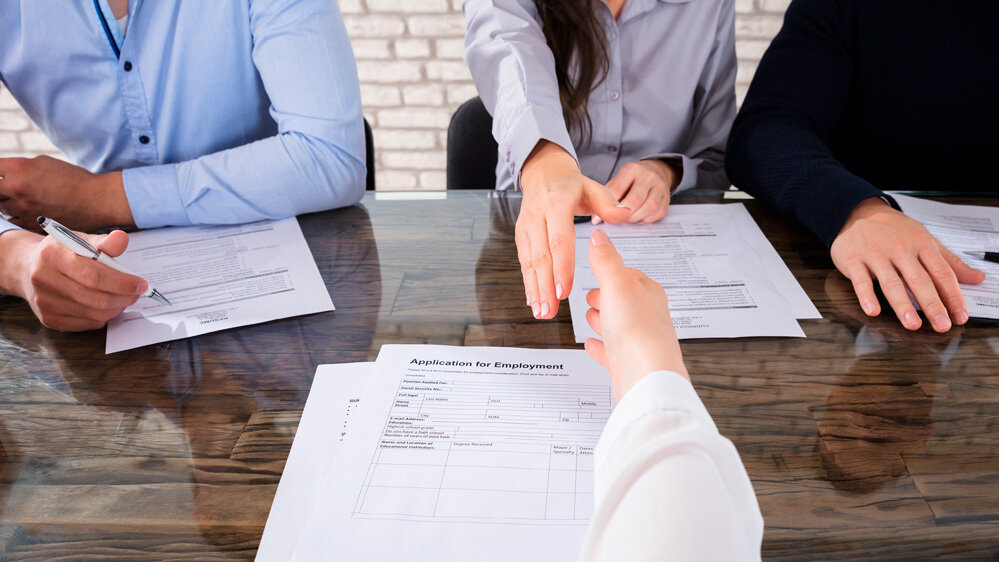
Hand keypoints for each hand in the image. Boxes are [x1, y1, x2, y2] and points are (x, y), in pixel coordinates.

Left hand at [0, 155, 132, 231]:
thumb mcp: (44, 162)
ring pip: (2, 208)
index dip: (0, 173)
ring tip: (27, 200)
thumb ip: (20, 167)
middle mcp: (17, 189)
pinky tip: (33, 212)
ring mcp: (23, 210)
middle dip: (2, 189)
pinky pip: (15, 221)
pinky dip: (19, 217)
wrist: (98, 200)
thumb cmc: (74, 179)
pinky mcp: (31, 225)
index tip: (5, 176)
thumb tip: (6, 173)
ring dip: (9, 203)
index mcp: (19, 169)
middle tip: (15, 188)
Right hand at [0, 229, 146, 330]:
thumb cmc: (61, 252)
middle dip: (124, 297)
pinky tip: (107, 305)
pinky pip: (87, 323)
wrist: (27, 267)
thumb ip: (103, 242)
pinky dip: (104, 316)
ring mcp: (45, 303)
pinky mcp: (49, 319)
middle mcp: (44, 280)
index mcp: (52, 255)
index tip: (141, 284)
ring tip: (124, 297)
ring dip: (117, 308)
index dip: (122, 282)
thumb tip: (122, 239)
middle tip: (136, 292)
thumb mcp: (79, 239)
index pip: (94, 275)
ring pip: (94, 314)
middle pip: (96, 299)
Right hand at [517, 141, 630, 319]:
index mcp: (556, 204)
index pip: (559, 240)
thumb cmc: (570, 184)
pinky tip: (534, 301)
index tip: (564, 290)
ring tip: (542, 312)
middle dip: (545, 286)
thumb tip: (624, 214)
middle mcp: (537, 217)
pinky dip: (528, 283)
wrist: (543, 172)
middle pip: (541, 257)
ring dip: (534, 289)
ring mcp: (526, 228)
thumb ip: (608, 203)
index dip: (561, 266)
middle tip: (550, 310)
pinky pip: (524, 262)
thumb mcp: (592, 187)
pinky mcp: (521, 236)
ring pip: (529, 263)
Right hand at [583, 228, 687, 399]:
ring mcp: (637, 342)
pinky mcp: (627, 364)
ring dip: (603, 320)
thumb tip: (600, 237)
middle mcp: (647, 317)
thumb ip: (606, 260)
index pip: (632, 276)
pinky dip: (601, 347)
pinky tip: (592, 345)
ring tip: (591, 317)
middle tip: (593, 294)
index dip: (615, 272)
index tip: (602, 267)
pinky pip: (611, 353)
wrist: (647, 377)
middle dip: (607, 297)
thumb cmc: (638, 331)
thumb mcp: (617, 284)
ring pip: (618, 327)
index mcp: (649, 294)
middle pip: (624, 302)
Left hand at [605, 159, 678, 223]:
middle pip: (635, 199)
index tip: (604, 214)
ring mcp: (660, 186)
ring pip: (649, 206)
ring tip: (628, 219)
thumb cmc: (632, 180)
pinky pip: (658, 212)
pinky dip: (647, 218)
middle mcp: (648, 176)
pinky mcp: (667, 197)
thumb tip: (595, 219)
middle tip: (617, 219)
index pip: (618, 188)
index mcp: (631, 169)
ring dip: (636, 217)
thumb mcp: (619, 180)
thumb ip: (607, 197)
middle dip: (624, 213)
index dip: (610, 204)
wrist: (656, 171)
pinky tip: (640, 217)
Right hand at [831, 197, 985, 332]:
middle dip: (932, 304)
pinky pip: (861, 281)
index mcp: (921, 244)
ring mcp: (876, 255)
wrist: (858, 212)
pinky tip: (873, 310)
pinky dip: (867, 297)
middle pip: (919, 280)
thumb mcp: (924, 240)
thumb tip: (977, 278)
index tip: (960, 316)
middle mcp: (900, 250)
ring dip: (903, 305)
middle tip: (941, 324)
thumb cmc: (893, 229)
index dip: (953, 296)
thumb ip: (950, 262)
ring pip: (892, 282)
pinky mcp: (854, 261)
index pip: (942, 273)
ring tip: (913, 324)